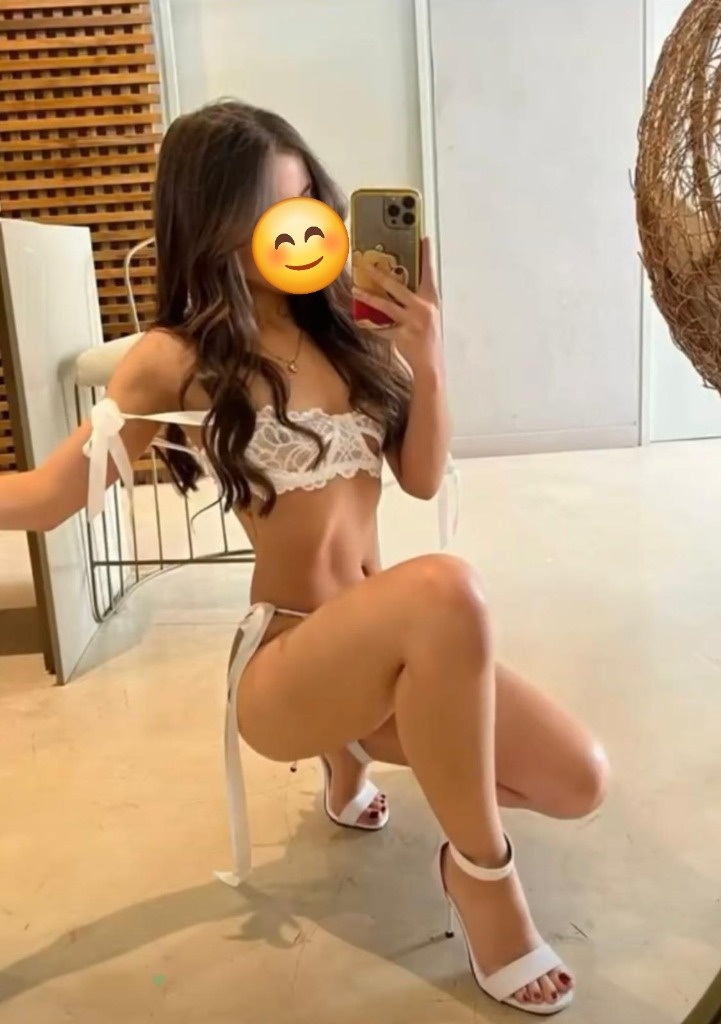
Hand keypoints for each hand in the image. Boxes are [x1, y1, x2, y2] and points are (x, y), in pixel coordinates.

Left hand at [352, 237, 441, 372]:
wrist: (431, 364)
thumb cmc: (429, 338)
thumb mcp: (428, 315)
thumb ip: (415, 301)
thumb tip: (396, 286)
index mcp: (431, 300)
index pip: (429, 273)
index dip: (426, 255)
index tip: (423, 238)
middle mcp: (423, 308)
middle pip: (398, 286)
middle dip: (380, 275)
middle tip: (366, 265)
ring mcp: (413, 322)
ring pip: (386, 305)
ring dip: (368, 297)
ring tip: (355, 290)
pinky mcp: (403, 335)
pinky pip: (382, 328)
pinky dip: (371, 325)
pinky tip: (360, 320)